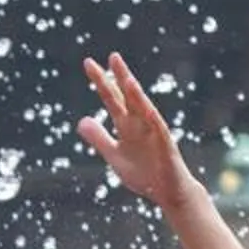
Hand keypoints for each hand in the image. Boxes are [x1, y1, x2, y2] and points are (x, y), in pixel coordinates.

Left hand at [75, 53, 201, 210]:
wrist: (167, 192)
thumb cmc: (144, 173)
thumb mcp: (114, 155)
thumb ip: (98, 138)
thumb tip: (81, 120)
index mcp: (126, 126)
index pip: (112, 98)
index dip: (101, 81)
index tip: (89, 63)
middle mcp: (140, 123)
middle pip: (128, 96)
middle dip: (120, 77)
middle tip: (112, 56)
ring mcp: (153, 132)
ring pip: (143, 108)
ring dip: (136, 93)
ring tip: (126, 77)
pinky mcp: (165, 144)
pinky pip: (157, 128)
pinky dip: (151, 116)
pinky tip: (143, 105)